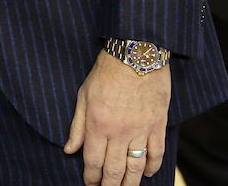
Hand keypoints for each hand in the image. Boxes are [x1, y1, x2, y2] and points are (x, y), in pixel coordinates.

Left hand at [64, 51, 171, 185]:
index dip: (90, 178)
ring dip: (130, 183)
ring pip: (135, 167)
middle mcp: (119, 131)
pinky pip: (156, 154)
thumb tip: (69, 149)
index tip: (89, 184)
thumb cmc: (106, 72)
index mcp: (98, 124)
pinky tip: (146, 173)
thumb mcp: (84, 96)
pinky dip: (151, 167)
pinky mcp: (157, 125)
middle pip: (114, 170)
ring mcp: (140, 130)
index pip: (92, 161)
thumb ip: (77, 126)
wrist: (135, 54)